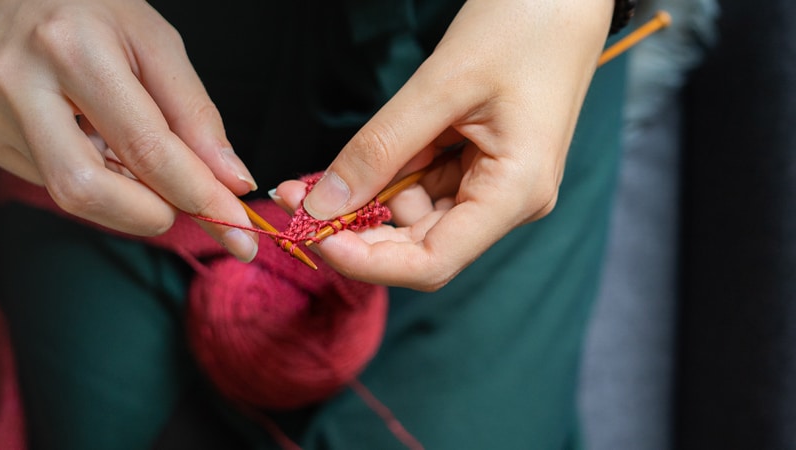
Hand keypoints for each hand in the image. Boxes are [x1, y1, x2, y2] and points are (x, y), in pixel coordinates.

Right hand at [0, 0, 258, 260]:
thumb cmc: (90, 8)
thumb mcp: (156, 42)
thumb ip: (196, 115)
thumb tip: (231, 183)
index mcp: (71, 48)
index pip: (143, 147)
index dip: (195, 194)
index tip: (235, 225)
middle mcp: (18, 83)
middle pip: (85, 190)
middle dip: (147, 215)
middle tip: (184, 209)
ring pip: (68, 193)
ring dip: (121, 193)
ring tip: (131, 151)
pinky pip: (49, 179)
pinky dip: (89, 173)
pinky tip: (89, 136)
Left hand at [275, 0, 612, 289]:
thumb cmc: (522, 25)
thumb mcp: (439, 86)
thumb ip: (379, 149)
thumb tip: (321, 205)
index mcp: (515, 192)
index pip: (432, 262)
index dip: (368, 261)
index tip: (311, 236)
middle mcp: (508, 201)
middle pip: (418, 245)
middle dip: (353, 231)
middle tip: (293, 201)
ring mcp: (494, 185)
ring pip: (414, 216)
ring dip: (362, 204)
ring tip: (311, 181)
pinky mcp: (479, 165)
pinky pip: (422, 186)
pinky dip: (382, 180)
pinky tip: (350, 167)